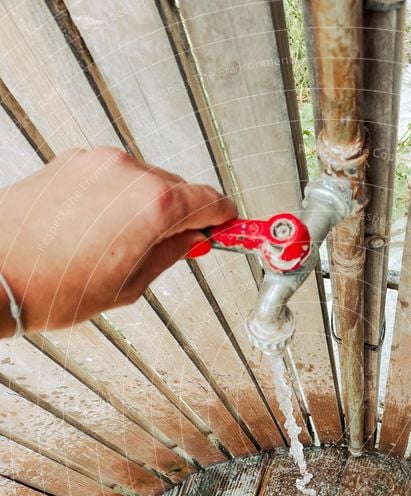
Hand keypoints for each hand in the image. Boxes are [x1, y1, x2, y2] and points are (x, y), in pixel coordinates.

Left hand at [0, 147, 236, 335]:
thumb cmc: (50, 286)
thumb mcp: (127, 286)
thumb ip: (168, 255)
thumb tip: (190, 242)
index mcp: (152, 205)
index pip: (209, 201)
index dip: (223, 218)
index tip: (227, 226)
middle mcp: (127, 173)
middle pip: (179, 188)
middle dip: (184, 215)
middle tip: (181, 244)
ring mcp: (97, 163)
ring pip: (146, 181)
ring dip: (150, 206)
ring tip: (130, 245)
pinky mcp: (72, 161)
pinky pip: (114, 177)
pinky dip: (119, 198)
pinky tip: (104, 230)